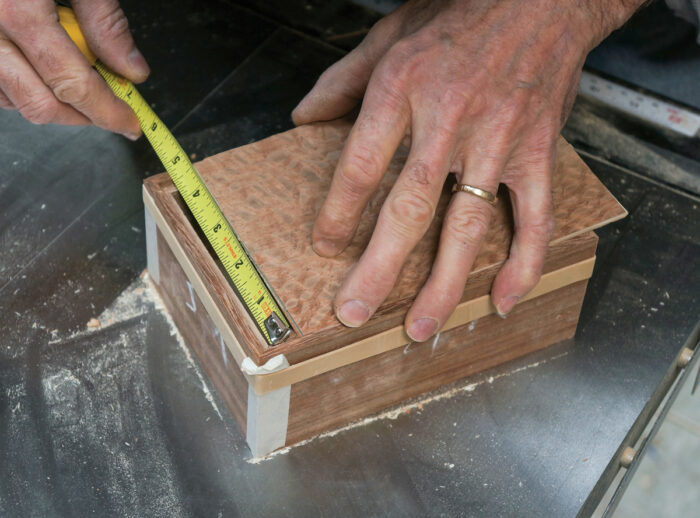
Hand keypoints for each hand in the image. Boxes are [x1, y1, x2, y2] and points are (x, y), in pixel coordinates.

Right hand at [0, 0, 148, 138]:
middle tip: (113, 112)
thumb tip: (132, 69)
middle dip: (84, 117)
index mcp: (16, 8)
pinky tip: (45, 75)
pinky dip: (22, 90)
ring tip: (82, 88)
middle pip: (40, 103)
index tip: (131, 124)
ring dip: (53, 105)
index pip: (71, 82)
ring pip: (12, 101)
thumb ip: (104, 20)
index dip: (107, 112)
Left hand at [293, 0, 641, 340]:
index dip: (339, 212)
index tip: (326, 245)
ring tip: (421, 327)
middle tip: (357, 311)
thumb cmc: (462, 11)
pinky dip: (523, 262)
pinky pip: (534, 216)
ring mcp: (498, 141)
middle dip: (380, 267)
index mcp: (404, 88)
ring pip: (468, 224)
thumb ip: (342, 79)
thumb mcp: (390, 33)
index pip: (361, 165)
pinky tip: (502, 298)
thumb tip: (304, 117)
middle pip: (409, 208)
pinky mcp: (538, 152)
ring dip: (443, 283)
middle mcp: (450, 120)